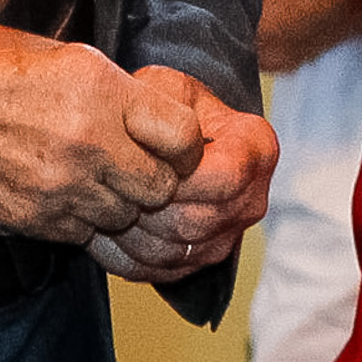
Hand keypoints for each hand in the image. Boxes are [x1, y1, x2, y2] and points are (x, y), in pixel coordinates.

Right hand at [0, 20, 182, 242]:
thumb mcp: (60, 55)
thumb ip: (111, 89)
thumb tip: (144, 112)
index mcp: (100, 91)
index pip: (183, 137)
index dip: (184, 143)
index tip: (173, 140)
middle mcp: (87, 143)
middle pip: (160, 187)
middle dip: (157, 178)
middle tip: (139, 163)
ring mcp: (59, 187)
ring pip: (124, 216)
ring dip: (120, 203)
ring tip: (95, 177)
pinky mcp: (31, 220)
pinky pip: (83, 234)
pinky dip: (85, 220)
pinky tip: (66, 193)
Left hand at [84, 67, 278, 281]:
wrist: (169, 133)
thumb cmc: (166, 105)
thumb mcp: (168, 89)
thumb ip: (167, 111)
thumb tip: (164, 152)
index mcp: (257, 150)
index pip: (224, 179)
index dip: (175, 179)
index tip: (137, 165)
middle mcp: (252, 198)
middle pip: (197, 222)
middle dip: (148, 209)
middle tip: (110, 189)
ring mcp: (230, 235)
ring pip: (174, 252)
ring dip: (132, 235)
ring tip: (105, 207)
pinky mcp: (202, 259)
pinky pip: (161, 271)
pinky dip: (127, 256)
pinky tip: (106, 229)